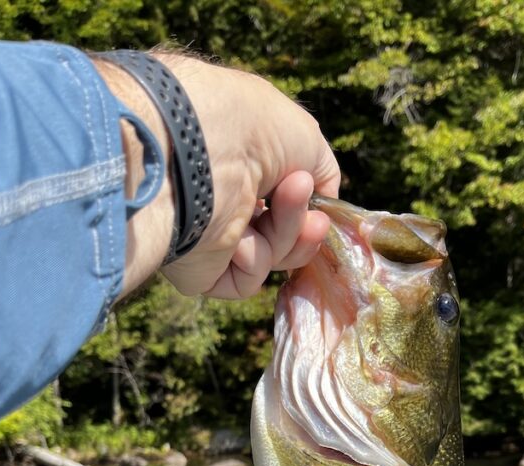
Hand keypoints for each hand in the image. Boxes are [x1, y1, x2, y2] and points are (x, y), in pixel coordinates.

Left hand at [96, 54, 339, 298]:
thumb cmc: (250, 128)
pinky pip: (245, 278)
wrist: (201, 151)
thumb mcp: (305, 137)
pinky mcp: (200, 269)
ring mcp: (210, 236)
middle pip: (282, 235)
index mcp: (239, 165)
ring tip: (287, 198)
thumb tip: (320, 200)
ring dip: (286, 234)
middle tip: (315, 219)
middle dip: (303, 227)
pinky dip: (254, 259)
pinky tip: (243, 239)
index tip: (323, 208)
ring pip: (270, 256)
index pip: (281, 201)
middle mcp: (223, 200)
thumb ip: (321, 172)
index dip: (309, 208)